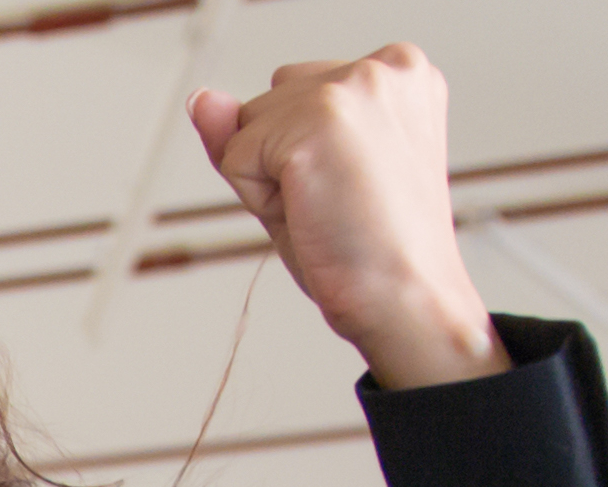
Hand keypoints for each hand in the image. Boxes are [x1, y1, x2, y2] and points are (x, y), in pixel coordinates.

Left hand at [188, 44, 505, 393]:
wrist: (405, 299)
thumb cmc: (369, 247)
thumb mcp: (309, 172)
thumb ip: (256, 127)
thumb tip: (201, 98)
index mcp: (400, 72)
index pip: (299, 91)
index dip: (304, 151)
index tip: (355, 186)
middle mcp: (383, 67)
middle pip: (270, 100)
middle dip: (283, 158)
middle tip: (339, 203)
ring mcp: (351, 88)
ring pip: (248, 125)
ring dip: (269, 178)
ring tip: (329, 208)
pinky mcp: (318, 120)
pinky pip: (236, 156)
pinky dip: (257, 198)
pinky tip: (313, 212)